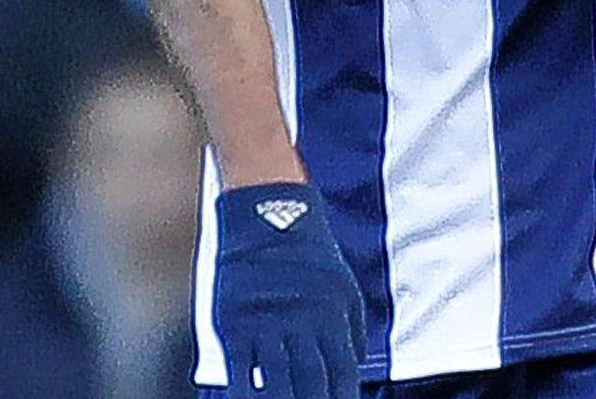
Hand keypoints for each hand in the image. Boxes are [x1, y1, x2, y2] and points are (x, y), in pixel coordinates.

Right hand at [213, 183, 364, 398]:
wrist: (269, 215)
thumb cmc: (308, 253)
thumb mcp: (342, 283)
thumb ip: (352, 325)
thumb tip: (359, 362)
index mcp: (331, 316)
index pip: (343, 371)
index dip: (344, 397)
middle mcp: (301, 324)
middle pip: (312, 382)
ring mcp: (267, 325)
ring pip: (277, 382)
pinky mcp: (236, 325)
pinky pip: (240, 371)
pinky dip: (244, 395)